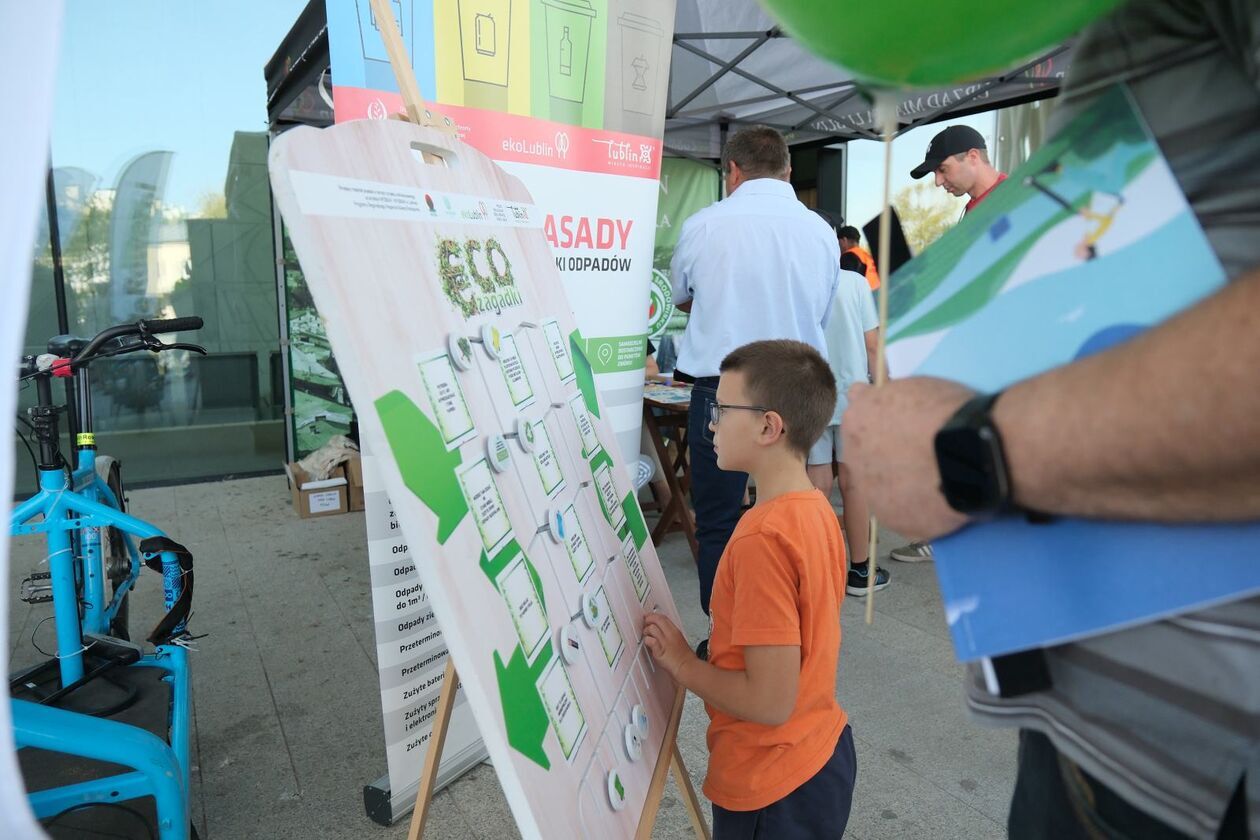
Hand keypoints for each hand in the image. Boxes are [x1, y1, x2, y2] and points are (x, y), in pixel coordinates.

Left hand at [642, 613, 692, 681]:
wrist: (687, 667)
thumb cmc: (684, 658)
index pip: (663, 617)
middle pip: (657, 619)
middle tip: (645, 624)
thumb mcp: (679, 641)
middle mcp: (670, 634)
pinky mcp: (660, 650)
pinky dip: (647, 641)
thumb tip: (659, 631)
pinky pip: (650, 641)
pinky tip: (648, 644)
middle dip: (648, 619)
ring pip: (652, 628)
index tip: (649, 616)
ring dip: (646, 631)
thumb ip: (669, 635)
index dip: (654, 615)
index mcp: (675, 631)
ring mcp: (665, 642)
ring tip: (647, 636)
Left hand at [841, 377, 973, 539]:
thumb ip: (878, 396)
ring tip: (935, 477)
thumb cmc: (947, 411)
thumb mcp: (909, 386)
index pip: (859, 421)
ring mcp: (872, 494)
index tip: (904, 427)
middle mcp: (854, 459)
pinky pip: (904, 514)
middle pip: (867, 457)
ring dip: (901, 483)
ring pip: (883, 488)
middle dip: (889, 455)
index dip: (883, 424)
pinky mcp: (894, 521)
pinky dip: (918, 507)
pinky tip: (940, 497)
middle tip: (921, 453)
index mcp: (856, 421)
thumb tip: (859, 393)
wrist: (974, 451)